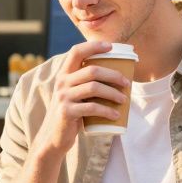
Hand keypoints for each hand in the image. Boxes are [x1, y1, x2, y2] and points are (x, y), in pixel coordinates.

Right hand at [35, 41, 128, 157]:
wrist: (54, 137)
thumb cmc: (71, 113)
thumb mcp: (73, 94)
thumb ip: (84, 83)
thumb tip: (116, 75)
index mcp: (64, 74)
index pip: (76, 52)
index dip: (93, 46)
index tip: (110, 46)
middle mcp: (62, 82)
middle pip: (92, 70)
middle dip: (113, 75)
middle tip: (127, 83)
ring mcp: (63, 97)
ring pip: (94, 88)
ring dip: (113, 93)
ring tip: (124, 100)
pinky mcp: (67, 112)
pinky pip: (91, 107)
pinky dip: (107, 111)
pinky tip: (116, 115)